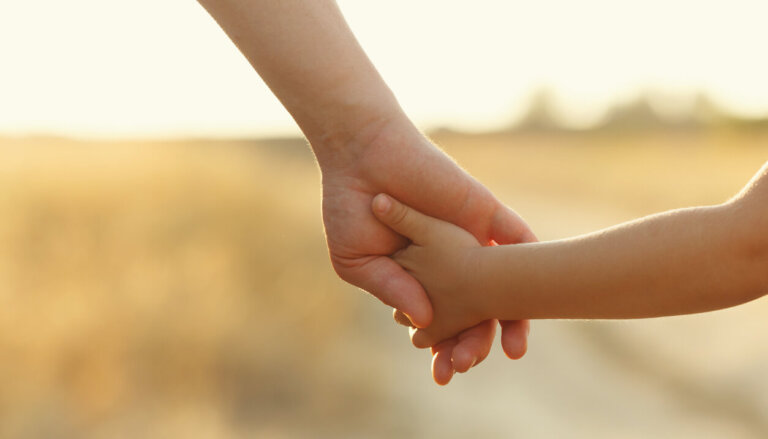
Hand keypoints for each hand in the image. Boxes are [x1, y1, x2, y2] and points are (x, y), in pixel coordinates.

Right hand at [317, 115, 535, 383]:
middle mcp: (451, 263)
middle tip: (469, 364)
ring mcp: (471, 239)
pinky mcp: (485, 214)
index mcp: (420, 278)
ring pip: (505, 286)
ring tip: (513, 349)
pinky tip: (535, 302)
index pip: (442, 323)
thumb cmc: (351, 208)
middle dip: (476, 343)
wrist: (361, 156)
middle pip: (477, 312)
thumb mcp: (359, 262)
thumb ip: (393, 290)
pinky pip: (519, 241)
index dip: (444, 349)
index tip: (444, 373)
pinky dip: (532, 270)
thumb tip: (426, 322)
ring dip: (512, 319)